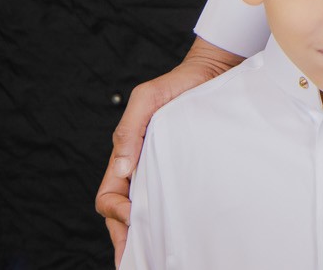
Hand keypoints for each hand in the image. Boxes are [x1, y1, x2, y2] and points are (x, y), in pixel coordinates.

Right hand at [96, 39, 243, 259]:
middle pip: (124, 215)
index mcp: (126, 156)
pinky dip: (172, 219)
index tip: (133, 219)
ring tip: (158, 257)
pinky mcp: (187, 168)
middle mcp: (142, 169)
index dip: (115, 213)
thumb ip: (129, 131)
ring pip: (149, 212)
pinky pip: (176, 199)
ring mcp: (164, 170)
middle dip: (126, 239)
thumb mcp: (146, 99)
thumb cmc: (177, 83)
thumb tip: (122, 168)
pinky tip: (183, 233)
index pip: (109, 197)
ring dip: (148, 235)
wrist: (213, 72)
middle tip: (135, 262)